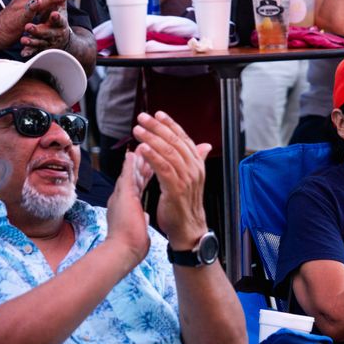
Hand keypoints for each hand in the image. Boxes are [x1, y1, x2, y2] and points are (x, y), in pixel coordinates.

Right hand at [0, 0, 74, 51]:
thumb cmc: (10, 25)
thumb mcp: (26, 16)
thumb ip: (35, 10)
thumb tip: (44, 6)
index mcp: (27, 0)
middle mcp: (25, 0)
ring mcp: (21, 6)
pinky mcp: (19, 15)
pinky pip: (30, 9)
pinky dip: (37, 5)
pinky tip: (43, 2)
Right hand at [103, 150, 151, 269]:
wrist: (124, 252)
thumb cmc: (130, 245)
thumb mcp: (138, 227)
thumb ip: (140, 219)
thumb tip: (145, 217)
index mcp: (128, 206)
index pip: (138, 186)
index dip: (144, 174)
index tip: (150, 164)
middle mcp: (122, 199)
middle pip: (133, 176)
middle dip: (140, 162)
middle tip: (146, 148)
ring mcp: (121, 196)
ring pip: (130, 173)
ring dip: (136, 160)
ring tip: (142, 146)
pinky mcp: (123, 196)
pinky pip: (127, 177)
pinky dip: (131, 165)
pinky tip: (134, 154)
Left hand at [132, 111, 211, 249]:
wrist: (188, 228)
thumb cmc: (185, 205)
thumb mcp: (191, 179)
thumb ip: (195, 160)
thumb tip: (204, 146)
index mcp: (197, 165)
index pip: (184, 138)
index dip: (170, 125)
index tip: (157, 115)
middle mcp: (194, 169)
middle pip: (175, 142)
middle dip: (158, 127)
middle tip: (143, 118)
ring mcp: (186, 179)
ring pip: (169, 152)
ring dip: (152, 139)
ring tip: (139, 130)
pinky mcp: (176, 189)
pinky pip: (164, 168)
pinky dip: (153, 157)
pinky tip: (143, 149)